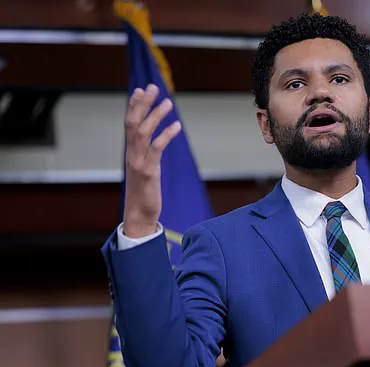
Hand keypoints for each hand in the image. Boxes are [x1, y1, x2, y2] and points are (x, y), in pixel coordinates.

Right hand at [122, 84, 181, 237]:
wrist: (138, 214)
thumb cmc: (143, 192)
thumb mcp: (143, 169)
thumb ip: (145, 154)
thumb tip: (152, 142)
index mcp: (130, 152)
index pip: (129, 123)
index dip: (133, 105)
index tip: (140, 89)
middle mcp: (131, 154)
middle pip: (133, 122)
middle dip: (142, 103)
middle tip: (153, 87)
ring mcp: (138, 162)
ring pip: (143, 132)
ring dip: (155, 115)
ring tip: (168, 102)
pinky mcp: (149, 172)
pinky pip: (157, 149)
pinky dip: (166, 135)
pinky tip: (177, 126)